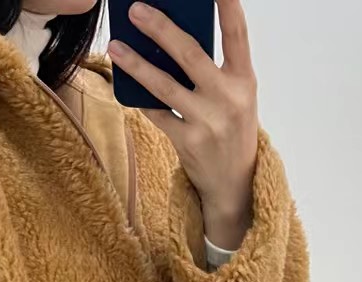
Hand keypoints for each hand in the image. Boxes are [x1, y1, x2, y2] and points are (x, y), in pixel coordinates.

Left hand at [108, 0, 258, 250]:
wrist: (233, 183)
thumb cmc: (232, 129)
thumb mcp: (236, 96)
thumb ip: (216, 69)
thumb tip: (174, 39)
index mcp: (245, 80)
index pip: (237, 34)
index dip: (227, 6)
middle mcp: (228, 98)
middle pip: (191, 54)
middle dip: (161, 28)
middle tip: (137, 9)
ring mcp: (206, 121)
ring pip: (164, 86)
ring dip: (137, 64)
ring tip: (116, 45)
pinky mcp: (187, 142)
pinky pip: (156, 114)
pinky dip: (139, 98)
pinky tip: (125, 83)